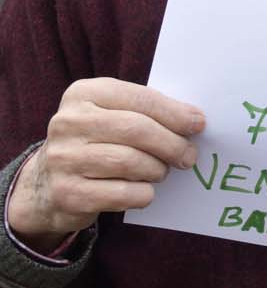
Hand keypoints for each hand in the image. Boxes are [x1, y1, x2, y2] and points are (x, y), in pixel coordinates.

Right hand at [8, 79, 204, 247]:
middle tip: (189, 156)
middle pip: (137, 130)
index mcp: (83, 94)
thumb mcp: (113, 114)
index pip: (140, 99)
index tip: (198, 124)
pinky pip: (123, 193)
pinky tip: (143, 190)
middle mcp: (67, 123)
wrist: (47, 183)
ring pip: (131, 162)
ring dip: (157, 170)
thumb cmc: (97, 141)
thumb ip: (148, 111)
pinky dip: (143, 193)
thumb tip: (195, 120)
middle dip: (172, 144)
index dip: (175, 113)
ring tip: (161, 171)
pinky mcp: (66, 193)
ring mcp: (63, 159)